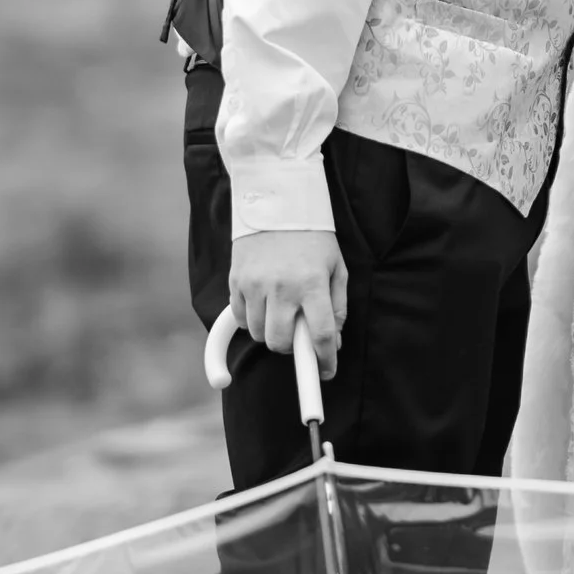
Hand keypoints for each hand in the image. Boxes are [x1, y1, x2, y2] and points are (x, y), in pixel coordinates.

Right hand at [229, 230, 347, 377]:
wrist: (277, 202)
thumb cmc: (312, 238)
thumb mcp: (335, 267)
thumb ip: (337, 305)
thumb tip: (334, 341)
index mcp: (312, 284)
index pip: (319, 335)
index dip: (325, 360)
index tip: (326, 371)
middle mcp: (282, 287)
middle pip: (280, 343)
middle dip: (289, 347)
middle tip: (296, 334)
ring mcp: (255, 284)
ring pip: (258, 334)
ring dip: (270, 332)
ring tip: (280, 312)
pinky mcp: (236, 280)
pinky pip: (240, 318)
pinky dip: (251, 319)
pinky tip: (263, 304)